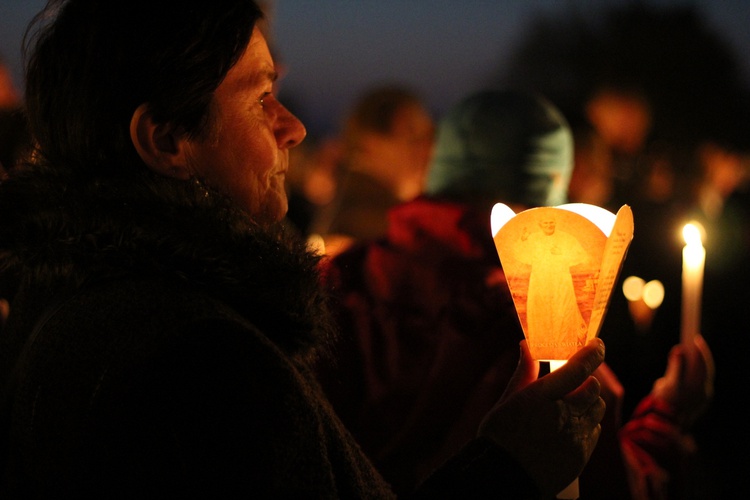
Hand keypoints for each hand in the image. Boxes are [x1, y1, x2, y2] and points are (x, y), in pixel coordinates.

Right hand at [478, 339, 605, 496]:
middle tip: (573, 382)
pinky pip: (594, 431)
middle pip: (593, 388)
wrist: (503, 476)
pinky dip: (586, 424)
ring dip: (588, 402)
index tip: (598, 344)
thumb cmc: (500, 435)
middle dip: (586, 380)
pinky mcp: (581, 455)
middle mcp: (563, 415)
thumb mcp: (508, 399)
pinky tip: (569, 427)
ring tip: (570, 407)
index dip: (593, 353)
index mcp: (542, 397)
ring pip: (597, 409)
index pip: (578, 368)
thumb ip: (524, 372)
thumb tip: (527, 346)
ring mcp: (575, 437)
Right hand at [651, 334, 713, 428]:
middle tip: (690, 344)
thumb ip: (675, 366)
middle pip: (703, 370)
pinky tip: (681, 373)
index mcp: (698, 388)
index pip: (703, 364)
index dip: (700, 350)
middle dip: (697, 357)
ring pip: (700, 377)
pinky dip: (689, 375)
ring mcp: (702, 399)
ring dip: (693, 366)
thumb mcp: (666, 384)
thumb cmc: (664, 407)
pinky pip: (696, 384)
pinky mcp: (697, 403)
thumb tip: (679, 350)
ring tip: (685, 356)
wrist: (665, 430)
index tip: (695, 338)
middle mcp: (704, 393)